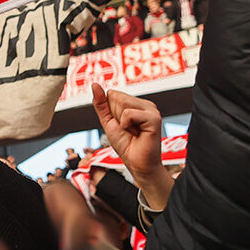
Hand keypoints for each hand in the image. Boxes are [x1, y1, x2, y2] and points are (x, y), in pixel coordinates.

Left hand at [92, 83, 172, 209]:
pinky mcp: (154, 118)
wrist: (137, 164)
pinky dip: (127, 125)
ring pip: (122, 103)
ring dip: (121, 122)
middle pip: (116, 97)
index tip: (121, 125)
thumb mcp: (108, 122)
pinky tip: (137, 134)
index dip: (110, 112)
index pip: (112, 94)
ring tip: (133, 132)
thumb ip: (101, 104)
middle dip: (115, 116)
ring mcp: (151, 110)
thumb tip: (95, 85)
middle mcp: (145, 104)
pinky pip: (129, 113)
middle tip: (127, 130)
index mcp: (136, 103)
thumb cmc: (126, 145)